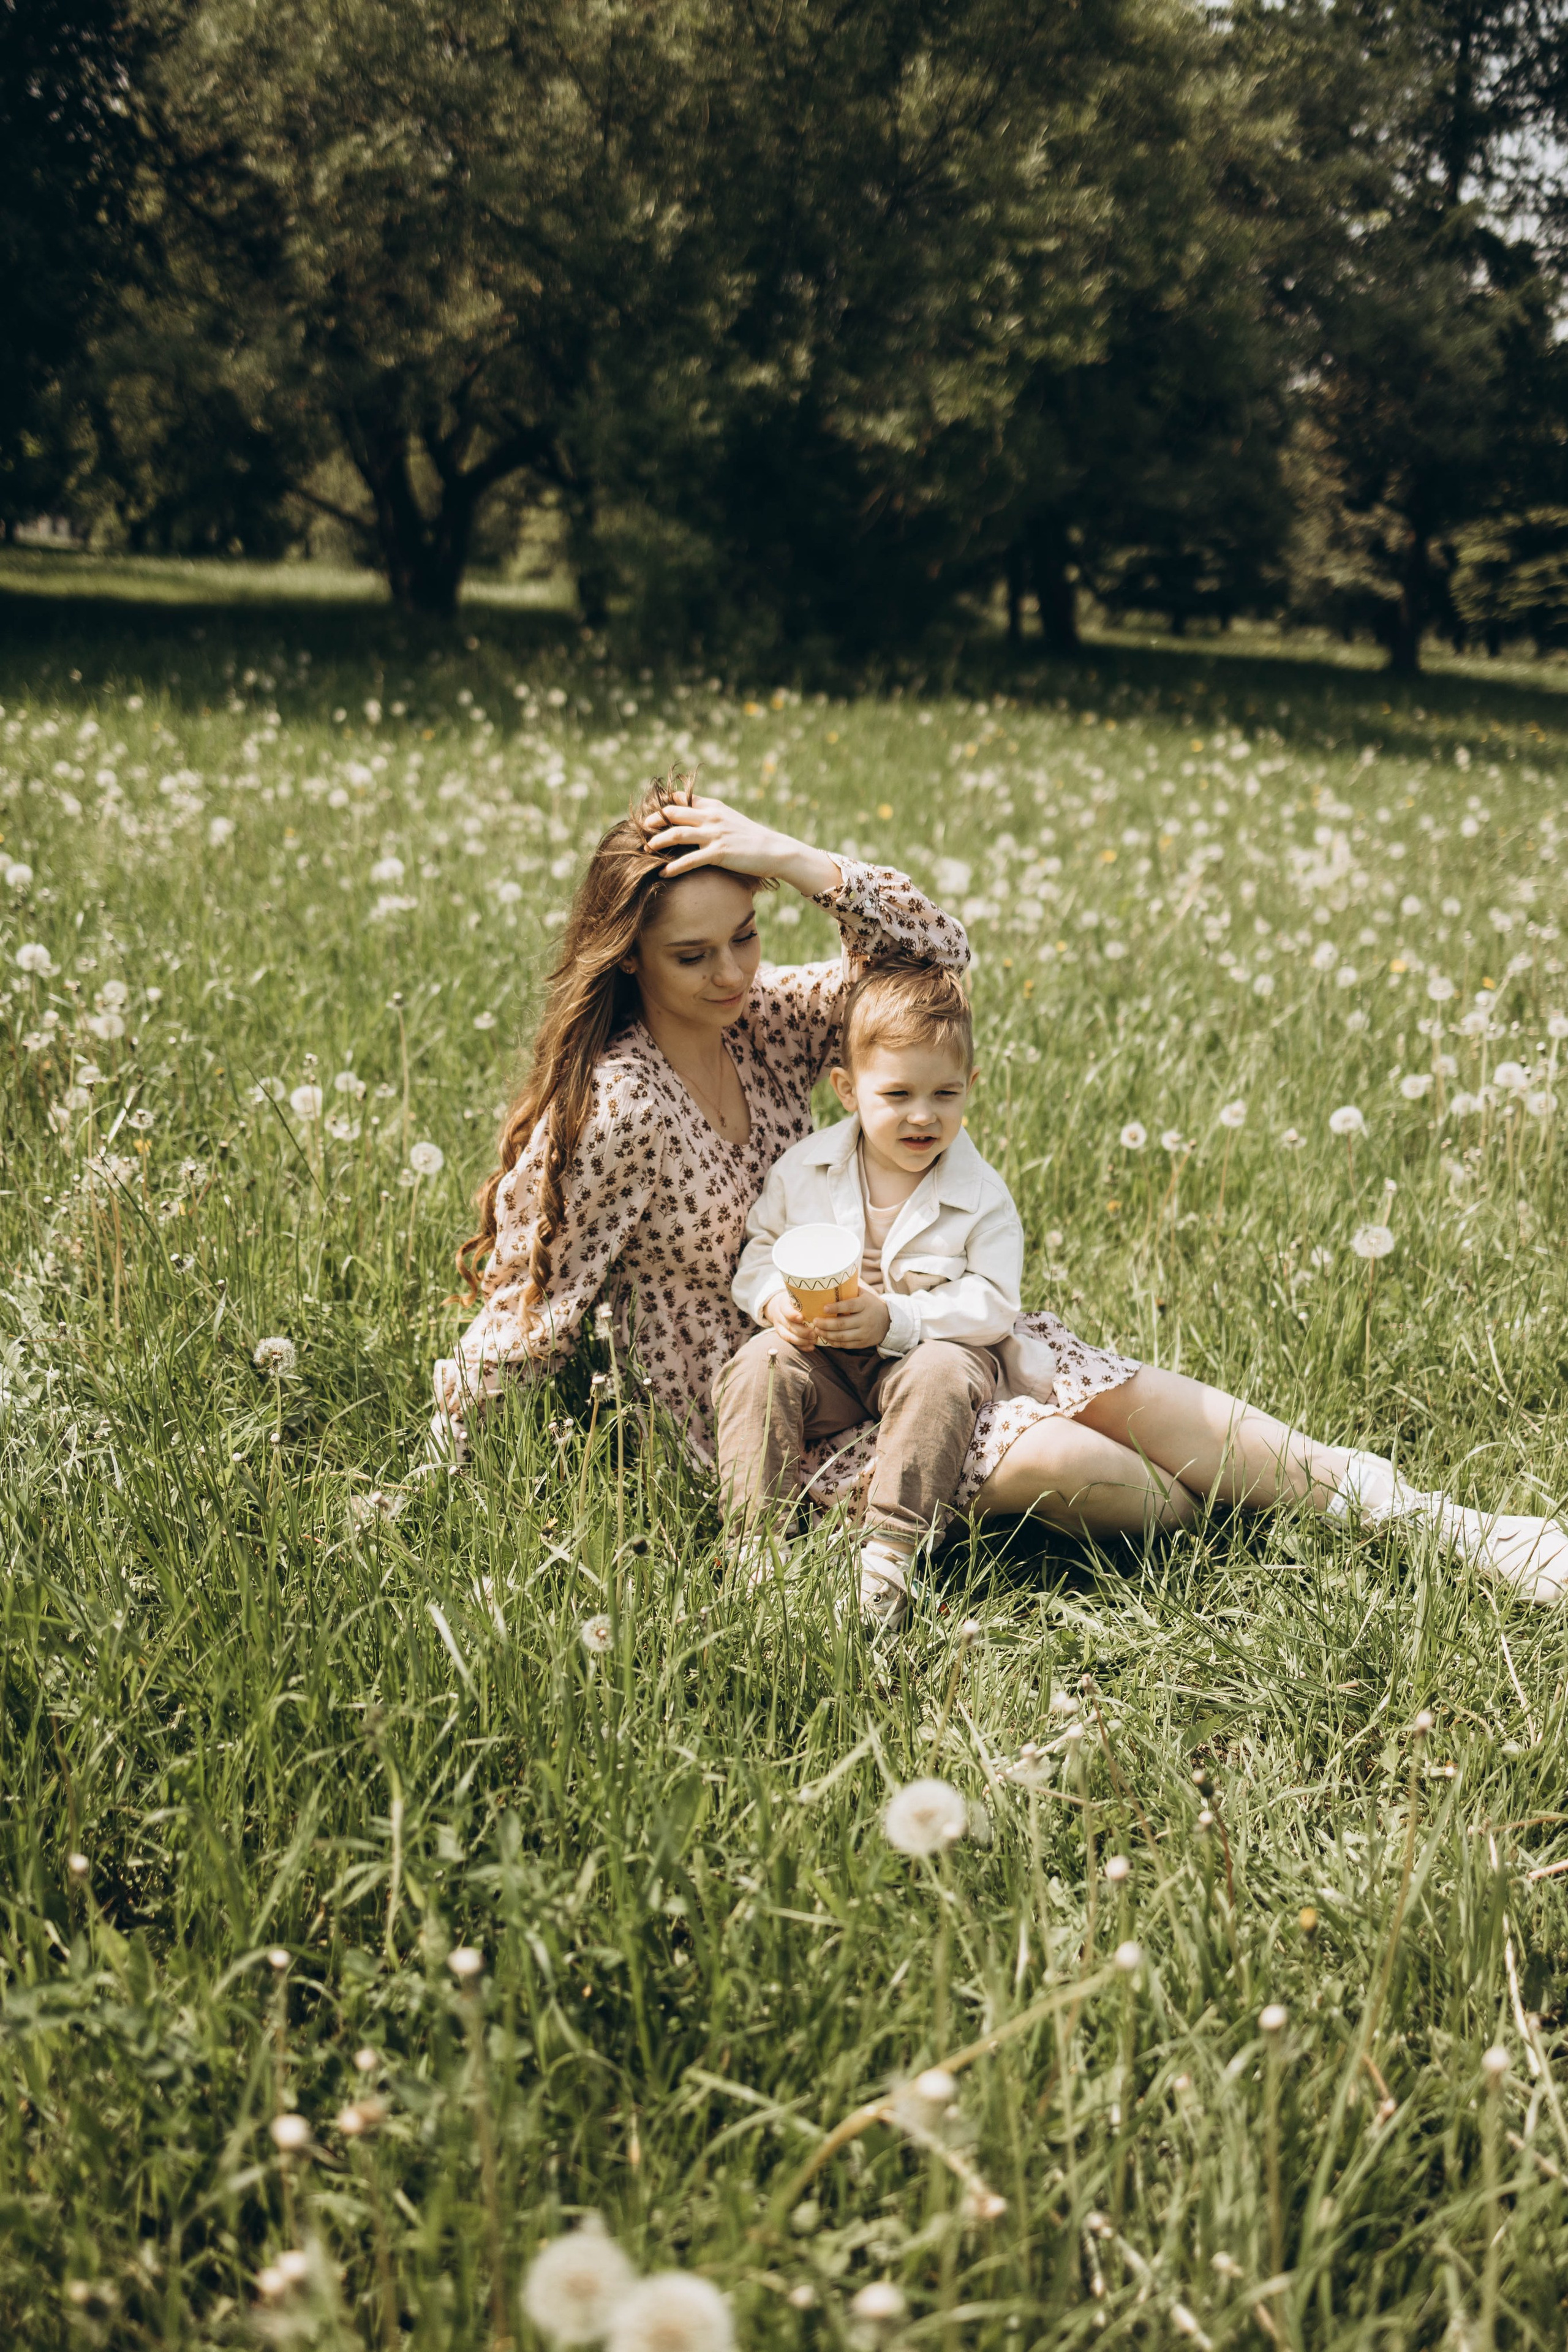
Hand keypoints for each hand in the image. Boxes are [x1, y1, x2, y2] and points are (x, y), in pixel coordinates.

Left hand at [641, 791, 840, 897]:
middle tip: (640, 830)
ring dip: (658, 841)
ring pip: (677, 833)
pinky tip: (663, 873)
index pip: (680, 800)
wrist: (776, 850)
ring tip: (647, 849)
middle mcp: (711, 816)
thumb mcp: (730, 821)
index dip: (661, 806)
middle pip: (673, 813)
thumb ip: (711, 817)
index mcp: (713, 806)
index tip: (648, 815)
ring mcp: (715, 834)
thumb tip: (693, 820)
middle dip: (654, 821)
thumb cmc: (752, 839)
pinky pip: (690, 859)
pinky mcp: (719, 853)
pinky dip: (674, 867)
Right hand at [764, 1289, 818, 1348]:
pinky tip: (811, 1347)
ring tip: (814, 1340)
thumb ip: (807, 1297)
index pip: (785, 1310)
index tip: (801, 1318)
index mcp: (783, 1304)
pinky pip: (791, 1343)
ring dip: (802, 1341)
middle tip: (814, 1333)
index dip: (792, 1315)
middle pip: (789, 1326)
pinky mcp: (783, 1336)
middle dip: (802, 1331)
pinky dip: (802, 1347)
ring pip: (788, 1337)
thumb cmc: (795, 1301)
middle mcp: (779, 1316)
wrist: (781, 1307)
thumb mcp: (797, 1295)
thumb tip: (826, 1297)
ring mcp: (779, 1327)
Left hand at [815, 1290, 891, 1348]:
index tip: (824, 1308)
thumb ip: (851, 1288)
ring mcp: (864, 1333)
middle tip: (815, 1321)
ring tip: (817, 1330)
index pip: (850, 1306)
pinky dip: (834, 1342)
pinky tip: (826, 1338)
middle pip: (843, 1324)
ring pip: (842, 1336)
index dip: (836, 1308)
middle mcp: (866, 1319)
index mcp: (865, 1304)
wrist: (888, 1322)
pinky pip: (846, 1344)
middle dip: (826, 1324)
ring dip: (827, 1334)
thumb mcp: (865, 1294)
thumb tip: (832, 1279)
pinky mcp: (863, 1343)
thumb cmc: (870, 1304)